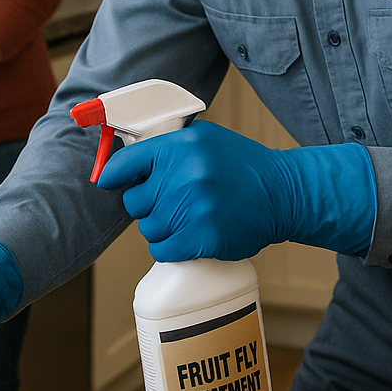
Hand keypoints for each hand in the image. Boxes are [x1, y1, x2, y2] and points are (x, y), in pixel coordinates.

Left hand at [94, 120, 377, 261]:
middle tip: (173, 203)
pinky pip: (162, 250)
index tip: (107, 182)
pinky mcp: (200, 238)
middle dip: (149, 205)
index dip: (113, 175)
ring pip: (148, 228)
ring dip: (162, 228)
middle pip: (135, 201)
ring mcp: (191, 209)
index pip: (128, 163)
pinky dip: (171, 248)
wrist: (284, 194)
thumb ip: (170, 147)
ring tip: (187, 220)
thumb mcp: (207, 140)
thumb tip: (127, 164)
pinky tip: (188, 238)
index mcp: (182, 146)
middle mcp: (184, 175)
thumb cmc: (244, 167)